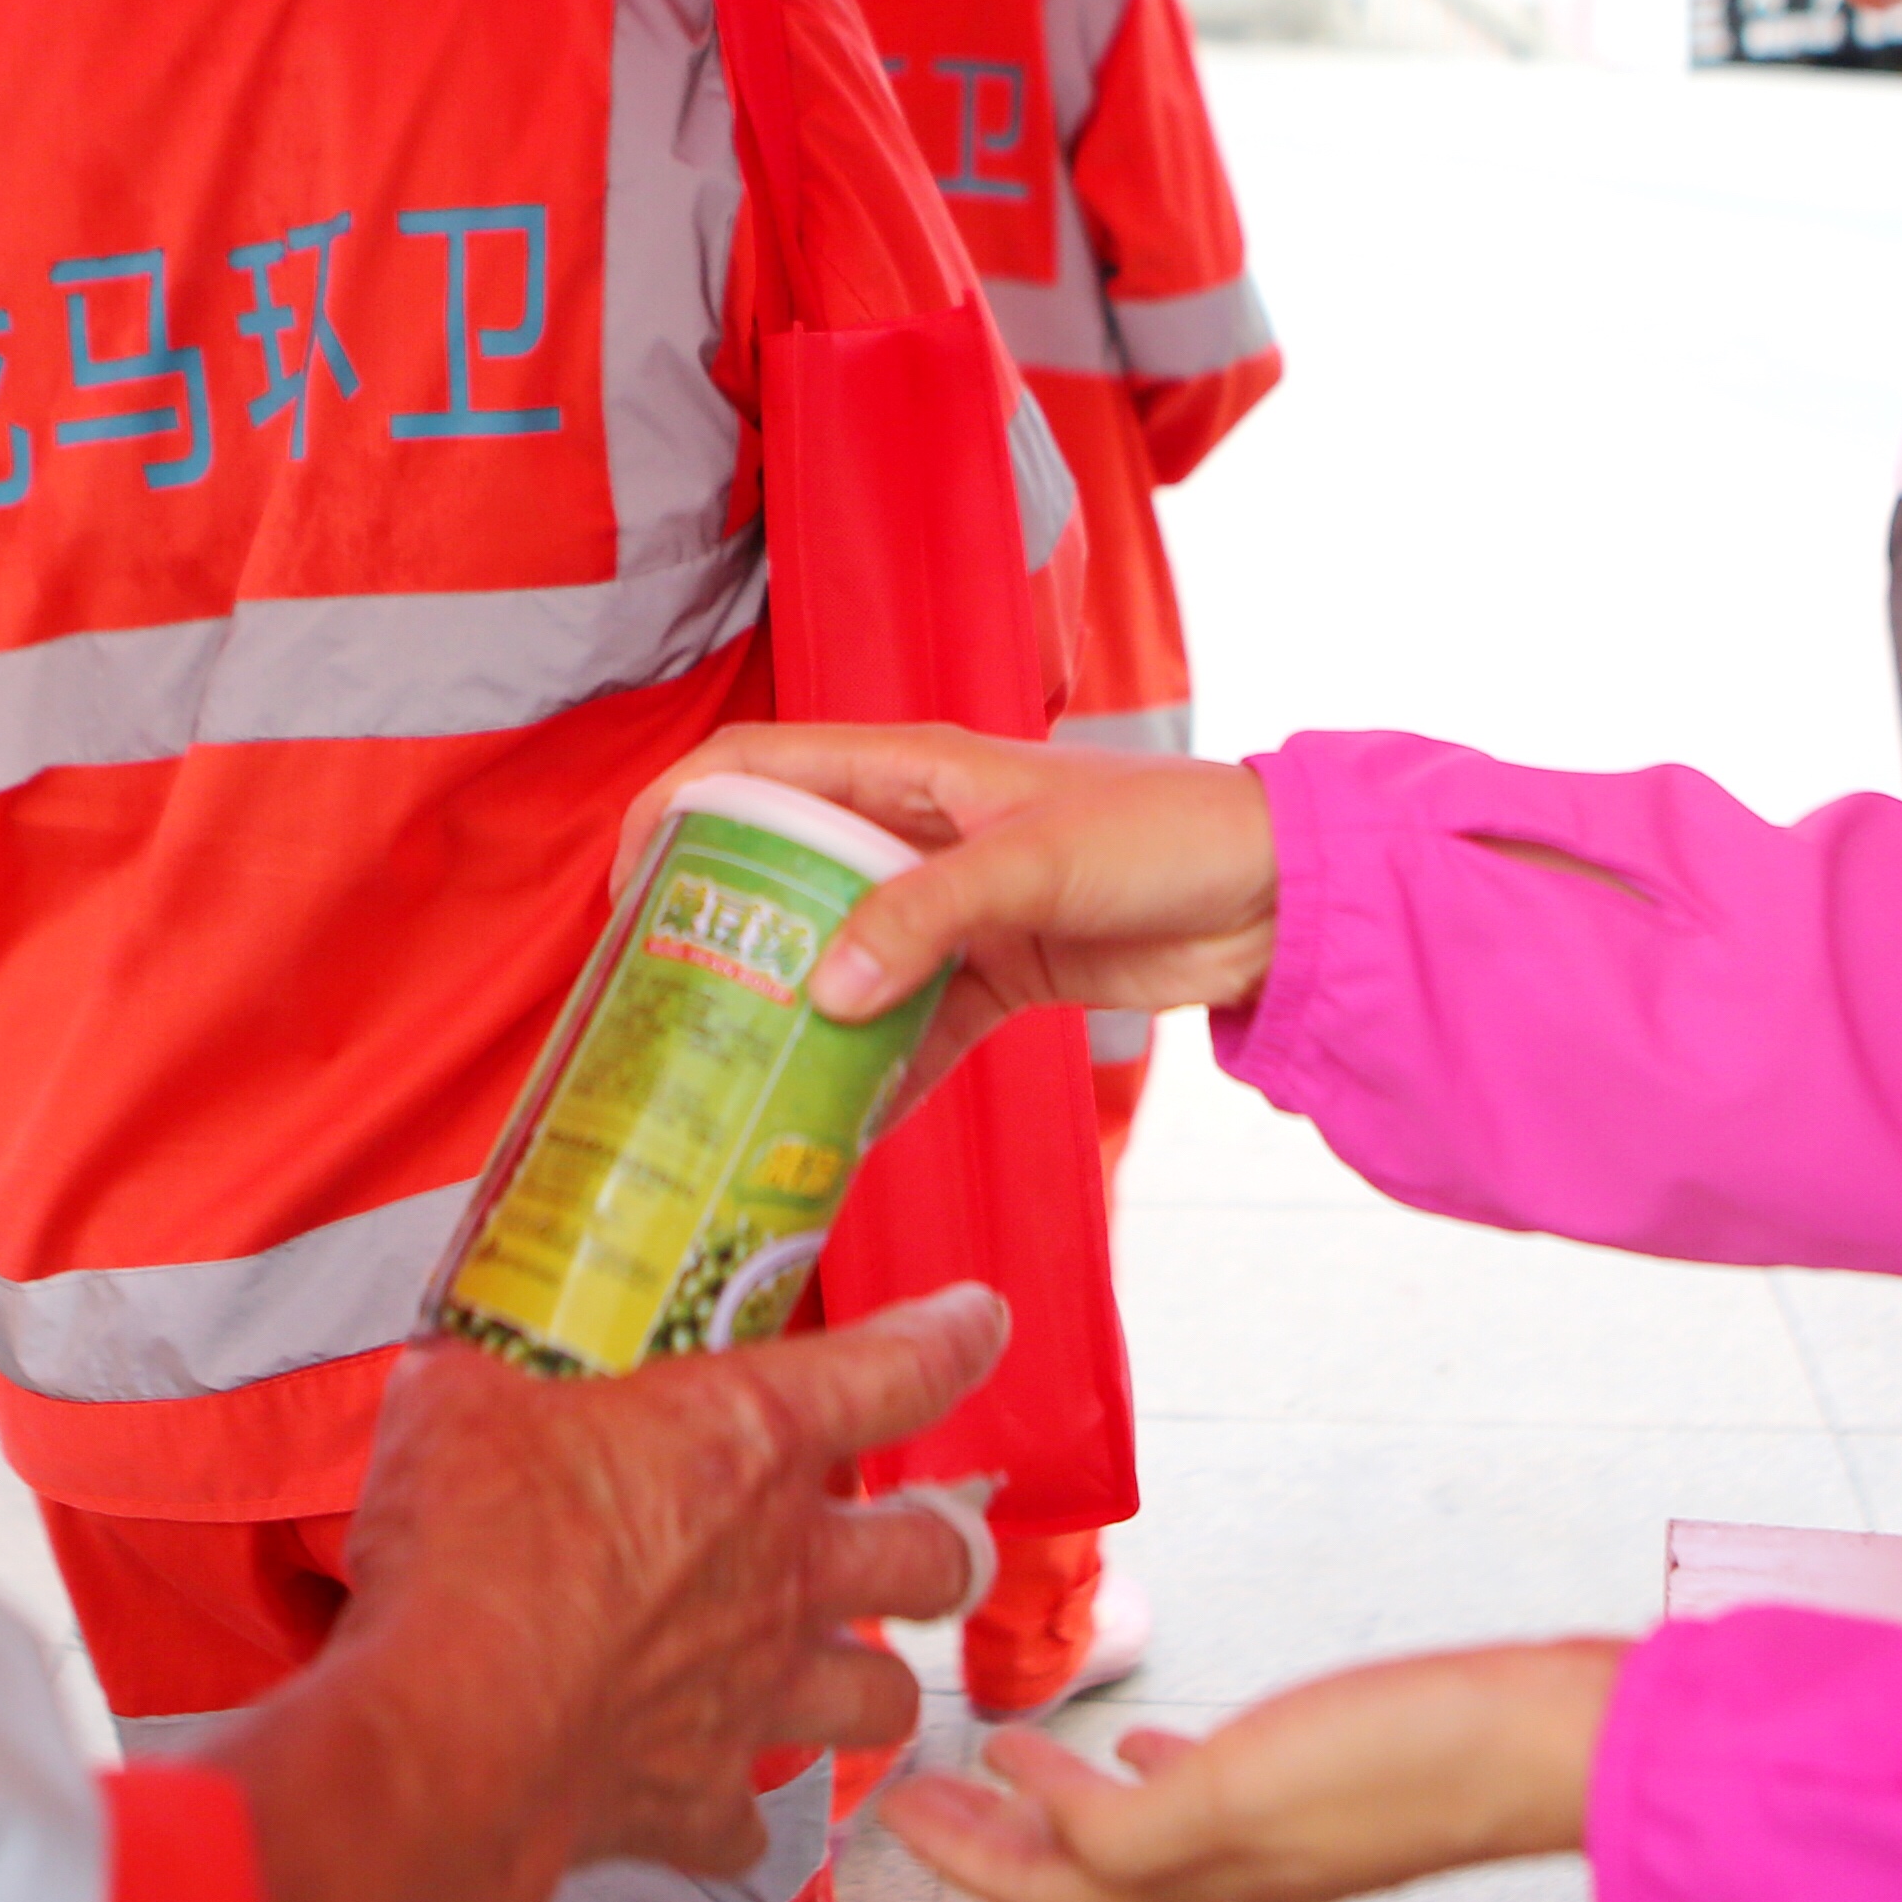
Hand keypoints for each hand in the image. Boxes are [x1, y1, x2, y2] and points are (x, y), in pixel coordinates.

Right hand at [230, 1288, 1005, 1901]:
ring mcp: (757, 1693)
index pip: (896, 1371)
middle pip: (938, 1557)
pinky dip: (737, 1812)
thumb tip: (459, 1361)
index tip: (977, 1324)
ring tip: (843, 1670)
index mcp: (745, 1443)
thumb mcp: (460, 1407)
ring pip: (885, 1698)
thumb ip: (485, 1374)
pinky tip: (710, 1797)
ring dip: (871, 1682)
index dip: (951, 1340)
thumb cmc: (464, 1555)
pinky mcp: (703, 1800)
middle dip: (943, 1544)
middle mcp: (783, 1570)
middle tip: (920, 1533)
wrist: (448, 1741)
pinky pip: (754, 1826)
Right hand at [641, 725, 1277, 1083]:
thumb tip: (822, 990)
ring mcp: (949, 908)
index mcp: (908, 769)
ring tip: (734, 1085)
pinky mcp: (991, 974)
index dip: (674, 814)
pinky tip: (838, 1132)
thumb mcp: (1032, 865)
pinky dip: (876, 1077)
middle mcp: (914, 832)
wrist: (1274, 897)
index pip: (754, 768)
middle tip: (666, 1012)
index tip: (626, 894)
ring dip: (795, 1018)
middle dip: (720, 935)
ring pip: (839, 961)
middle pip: (781, 873)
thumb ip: (923, 918)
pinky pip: (909, 1030)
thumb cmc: (1163, 837)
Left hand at [886, 1642, 1624, 1901]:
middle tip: (926, 1794)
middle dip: (989, 1838)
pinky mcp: (1326, 1781)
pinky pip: (1202, 1791)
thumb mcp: (1249, 1788)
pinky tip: (1153, 1739)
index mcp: (1206, 1870)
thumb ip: (1140, 1826)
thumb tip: (1053, 1840)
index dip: (962, 1858)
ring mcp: (1282, 1827)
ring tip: (1015, 1763)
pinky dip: (1149, 1771)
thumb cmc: (1425, 1757)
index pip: (1046, 1892)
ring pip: (1134, 1834)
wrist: (1555, 1737)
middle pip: (1076, 1875)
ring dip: (1060, 1804)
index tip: (898, 1815)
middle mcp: (1235, 1862)